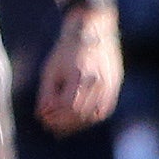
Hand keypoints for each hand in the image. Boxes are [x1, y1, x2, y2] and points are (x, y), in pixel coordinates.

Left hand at [37, 5, 121, 134]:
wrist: (93, 30)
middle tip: (51, 128)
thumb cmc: (67, 49)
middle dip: (64, 124)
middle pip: (81, 113)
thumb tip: (42, 115)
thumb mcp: (51, 69)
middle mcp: (97, 81)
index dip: (55, 117)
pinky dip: (92, 118)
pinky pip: (105, 108)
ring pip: (94, 114)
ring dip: (78, 125)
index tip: (44, 121)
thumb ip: (46, 93)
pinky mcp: (115, 84)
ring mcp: (109, 83)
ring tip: (63, 128)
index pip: (68, 106)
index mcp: (79, 75)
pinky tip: (80, 120)